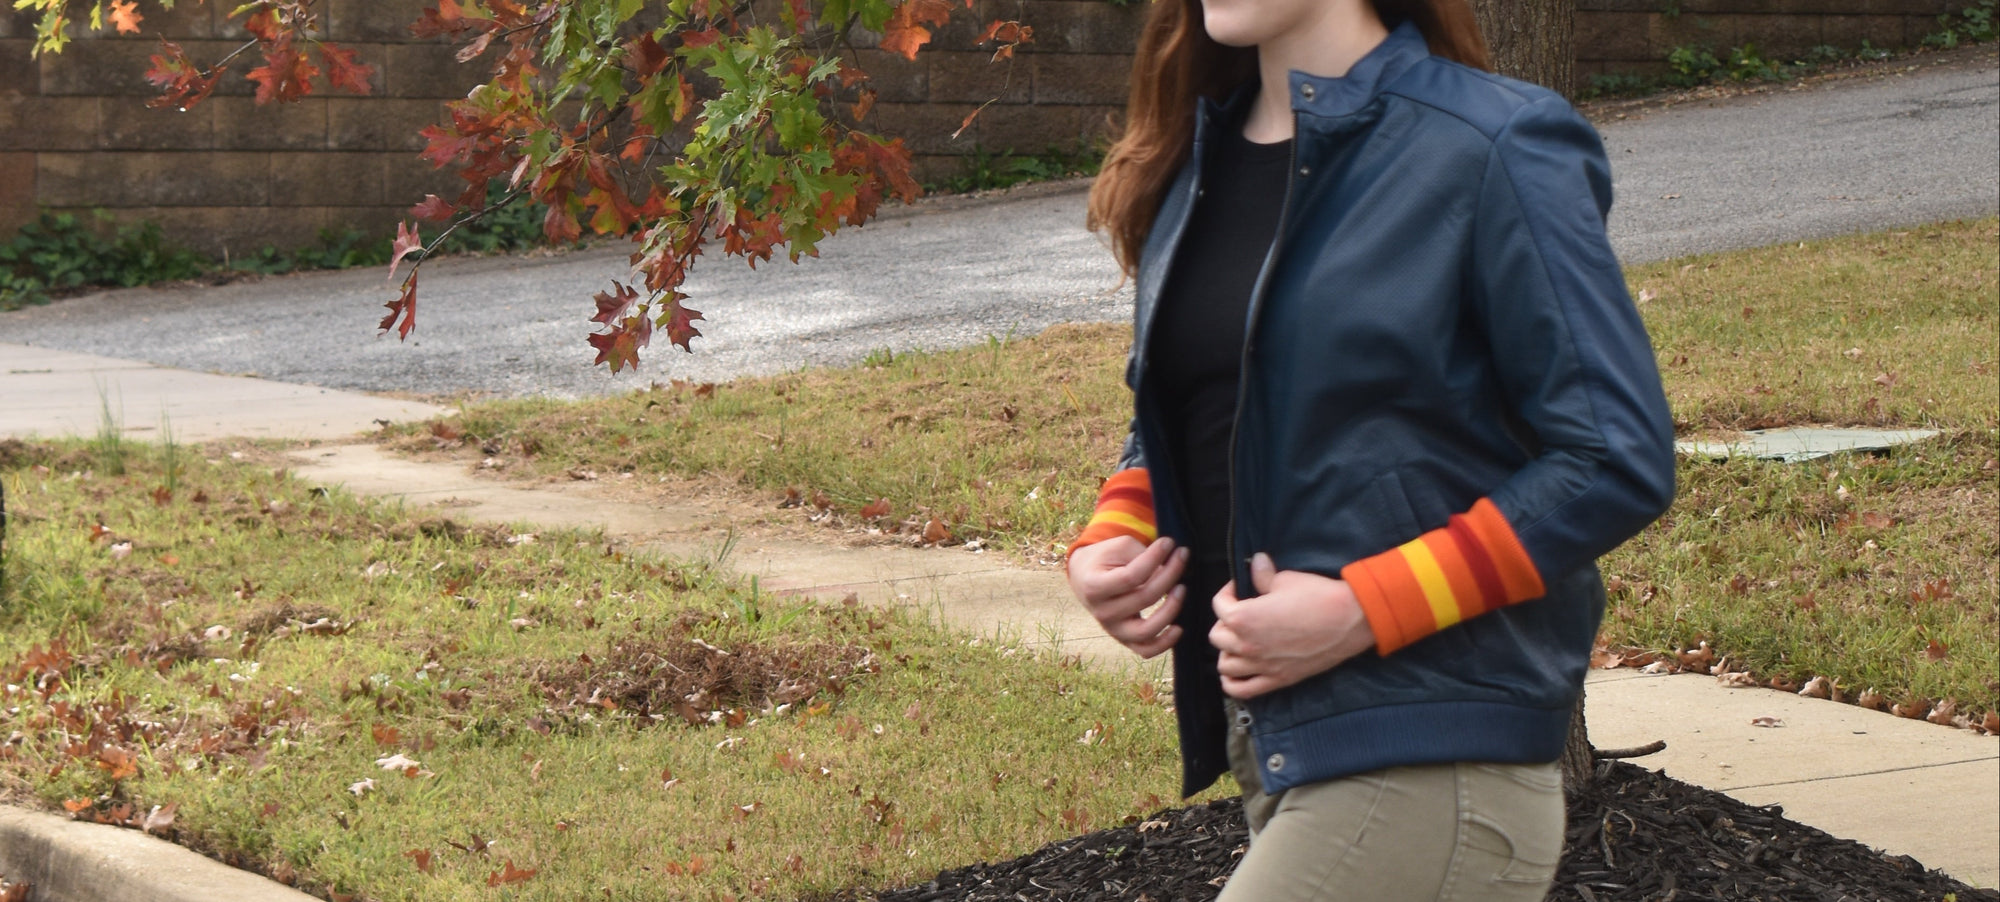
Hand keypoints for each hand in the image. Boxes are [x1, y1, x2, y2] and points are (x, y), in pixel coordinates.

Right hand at [1066, 536, 1188, 658]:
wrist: (1086, 577)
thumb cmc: (1105, 559)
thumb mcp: (1119, 548)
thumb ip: (1144, 556)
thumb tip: (1173, 567)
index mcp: (1094, 587)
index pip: (1131, 576)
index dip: (1154, 559)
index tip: (1169, 543)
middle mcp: (1102, 613)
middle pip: (1144, 598)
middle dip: (1169, 575)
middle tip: (1182, 557)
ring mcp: (1113, 629)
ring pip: (1146, 630)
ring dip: (1171, 609)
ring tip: (1182, 589)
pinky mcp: (1125, 639)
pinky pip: (1146, 650)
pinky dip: (1164, 644)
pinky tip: (1179, 628)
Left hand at [1209, 552, 1375, 698]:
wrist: (1350, 620)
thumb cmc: (1319, 597)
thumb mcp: (1286, 580)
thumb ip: (1263, 575)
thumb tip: (1255, 562)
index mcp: (1244, 618)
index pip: (1219, 605)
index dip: (1228, 592)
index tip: (1240, 588)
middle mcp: (1247, 645)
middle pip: (1217, 636)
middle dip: (1225, 622)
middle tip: (1242, 614)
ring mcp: (1262, 666)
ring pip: (1225, 665)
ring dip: (1227, 652)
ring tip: (1240, 641)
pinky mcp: (1278, 679)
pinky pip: (1242, 690)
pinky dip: (1233, 683)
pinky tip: (1238, 671)